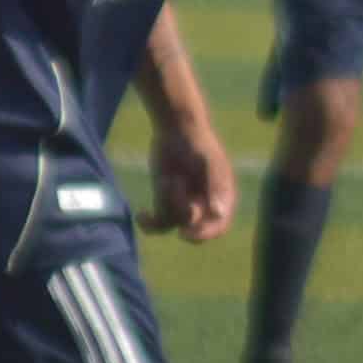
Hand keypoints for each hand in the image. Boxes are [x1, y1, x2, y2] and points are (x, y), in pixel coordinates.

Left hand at [148, 112, 236, 242]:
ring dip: (165, 203)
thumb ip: (214, 185)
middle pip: (192, 226)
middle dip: (180, 209)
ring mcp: (184, 205)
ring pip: (172, 223)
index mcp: (222, 197)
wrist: (176, 128)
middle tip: (173, 182)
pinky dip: (149, 223)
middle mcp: (205, 205)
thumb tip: (218, 213)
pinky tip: (141, 215)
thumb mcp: (208, 161)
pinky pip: (158, 223)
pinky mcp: (165, 202)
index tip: (185, 232)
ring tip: (168, 178)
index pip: (218, 226)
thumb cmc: (196, 141)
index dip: (204, 233)